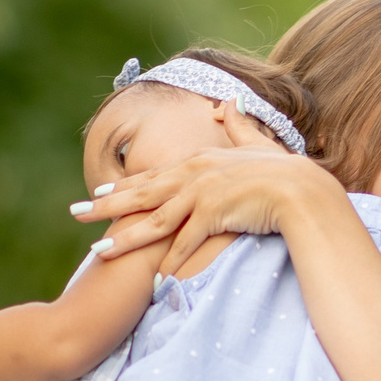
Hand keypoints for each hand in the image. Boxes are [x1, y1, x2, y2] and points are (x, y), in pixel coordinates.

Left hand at [71, 146, 340, 274]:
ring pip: (155, 221)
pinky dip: (168, 262)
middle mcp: (195, 175)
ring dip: (125, 238)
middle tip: (75, 214)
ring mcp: (203, 195)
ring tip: (98, 251)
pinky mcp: (215, 215)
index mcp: (200, 161)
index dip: (124, 185)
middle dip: (106, 206)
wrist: (304, 190)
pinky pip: (185, 243)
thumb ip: (237, 125)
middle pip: (143, 194)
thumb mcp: (256, 144)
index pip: (154, 175)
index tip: (99, 192)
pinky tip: (152, 278)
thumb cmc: (285, 171)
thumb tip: (226, 102)